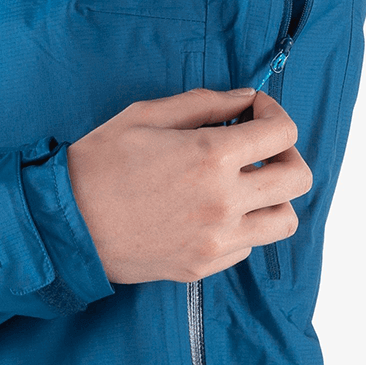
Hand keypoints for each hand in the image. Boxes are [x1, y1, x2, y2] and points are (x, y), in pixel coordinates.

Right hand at [65, 88, 311, 283]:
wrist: (67, 222)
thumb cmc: (101, 161)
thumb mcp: (147, 114)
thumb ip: (204, 103)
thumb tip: (246, 98)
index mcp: (210, 156)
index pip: (282, 132)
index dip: (274, 111)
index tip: (255, 109)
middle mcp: (224, 201)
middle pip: (298, 178)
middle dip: (286, 152)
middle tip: (258, 145)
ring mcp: (217, 239)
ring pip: (285, 220)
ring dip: (273, 195)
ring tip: (244, 182)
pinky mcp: (205, 266)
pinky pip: (250, 244)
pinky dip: (244, 223)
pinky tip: (213, 208)